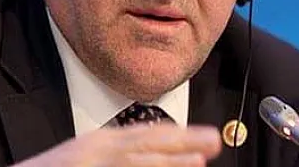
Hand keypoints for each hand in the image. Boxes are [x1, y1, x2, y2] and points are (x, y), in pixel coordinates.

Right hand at [15, 123, 221, 165]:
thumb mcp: (83, 156)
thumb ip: (112, 153)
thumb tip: (148, 156)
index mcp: (99, 142)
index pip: (145, 135)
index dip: (177, 136)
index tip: (202, 138)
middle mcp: (99, 150)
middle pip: (149, 144)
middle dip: (185, 144)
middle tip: (214, 141)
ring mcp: (96, 165)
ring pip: (142, 164)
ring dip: (172, 163)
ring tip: (199, 163)